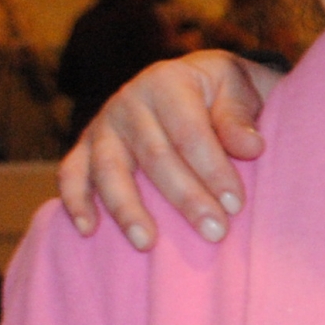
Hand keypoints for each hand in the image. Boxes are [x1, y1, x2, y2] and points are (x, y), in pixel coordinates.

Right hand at [55, 52, 278, 248]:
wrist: (191, 82)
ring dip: (127, 209)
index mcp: (168, 81)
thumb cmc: (220, 92)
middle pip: (155, 156)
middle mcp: (129, 100)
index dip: (213, 169)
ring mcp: (102, 125)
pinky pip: (72, 173)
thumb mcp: (238, 89)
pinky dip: (75, 201)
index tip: (236, 204)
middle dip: (185, 197)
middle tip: (214, 232)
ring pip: (110, 170)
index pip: (190, 132)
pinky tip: (88, 230)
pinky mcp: (84, 148)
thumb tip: (252, 147)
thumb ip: (240, 117)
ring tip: (147, 243)